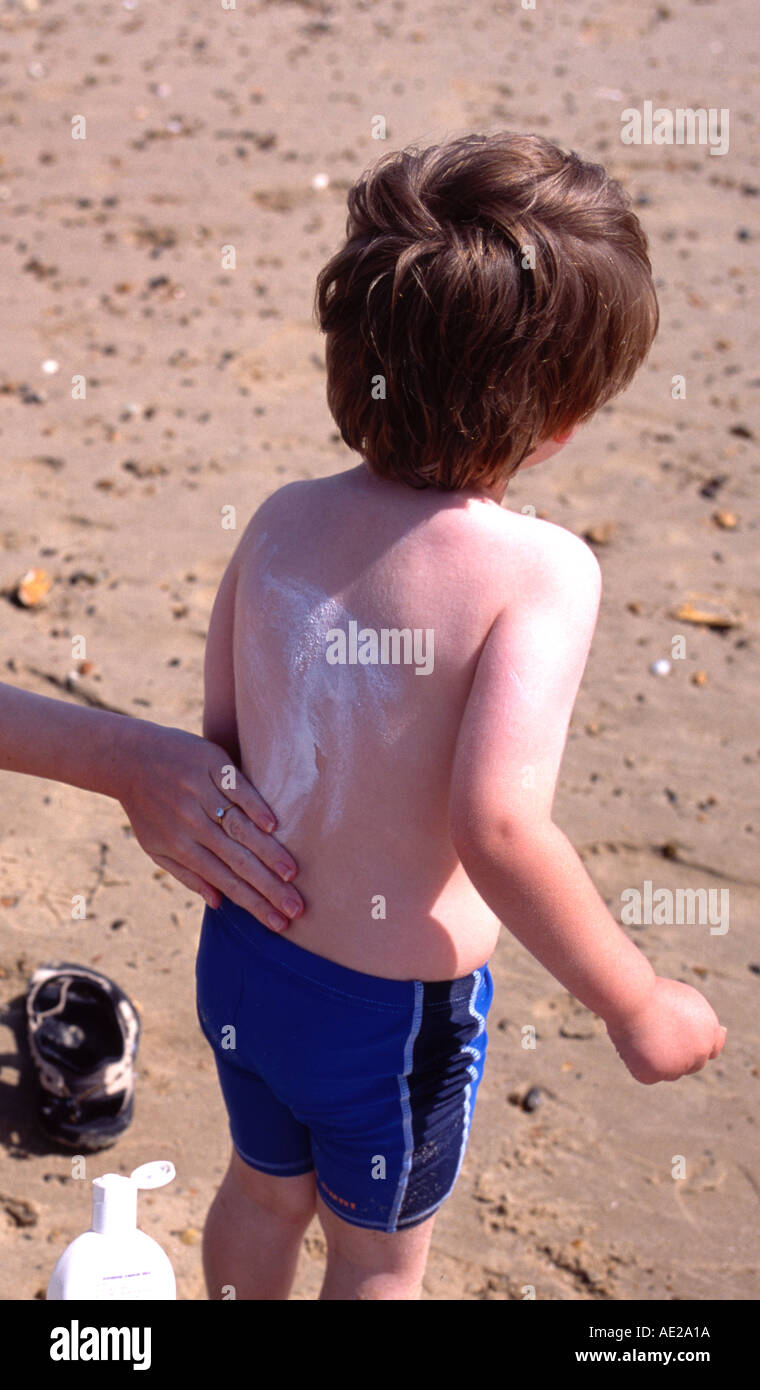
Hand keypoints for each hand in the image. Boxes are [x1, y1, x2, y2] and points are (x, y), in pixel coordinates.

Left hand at [117, 721, 303, 930]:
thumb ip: (188, 875)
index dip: (253, 903)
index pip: (225, 881)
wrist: (128, 757)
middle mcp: (192, 822)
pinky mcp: (211, 764)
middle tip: (296, 908)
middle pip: (237, 860)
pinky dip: (254, 806)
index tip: (279, 923)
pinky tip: (273, 826)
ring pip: (240, 828)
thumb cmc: (147, 807)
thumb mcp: (156, 846)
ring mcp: (201, 793)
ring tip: (291, 874)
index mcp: (181, 846)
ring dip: (267, 852)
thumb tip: (219, 904)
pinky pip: (237, 788)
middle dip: (269, 887)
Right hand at [604, 977, 725, 1083]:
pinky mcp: (657, 1073)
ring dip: (657, 1061)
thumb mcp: (686, 1000)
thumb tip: (723, 1032)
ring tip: (641, 1034)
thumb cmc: (652, 993)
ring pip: (669, 1072)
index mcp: (709, 1029)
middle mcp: (700, 1051)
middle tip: (654, 1035)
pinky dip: (639, 1065)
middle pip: (690, 1065)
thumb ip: (702, 1021)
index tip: (685, 1043)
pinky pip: (648, 1076)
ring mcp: (680, 1065)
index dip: (697, 1048)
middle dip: (676, 1056)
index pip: (713, 1049)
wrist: (632, 997)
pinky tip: (633, 1046)